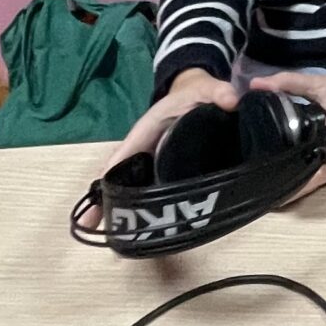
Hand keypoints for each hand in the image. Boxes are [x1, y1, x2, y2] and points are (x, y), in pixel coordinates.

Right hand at [75, 68, 239, 228]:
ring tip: (113, 237)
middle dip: (105, 199)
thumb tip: (232, 100)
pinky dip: (139, 208)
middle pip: (117, 176)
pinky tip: (140, 231)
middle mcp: (141, 148)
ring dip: (118, 208)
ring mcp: (148, 161)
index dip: (110, 174)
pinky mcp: (160, 170)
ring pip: (128, 186)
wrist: (195, 94)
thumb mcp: (205, 88)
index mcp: (145, 130)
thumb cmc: (193, 93)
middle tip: (94, 226)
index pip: (123, 152)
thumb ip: (218, 91)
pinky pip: (145, 189)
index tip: (99, 197)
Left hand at [246, 68, 325, 195]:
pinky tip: (315, 167)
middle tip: (275, 184)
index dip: (299, 185)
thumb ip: (289, 83)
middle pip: (323, 177)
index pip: (319, 170)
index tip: (278, 194)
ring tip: (289, 179)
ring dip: (314, 178)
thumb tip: (257, 85)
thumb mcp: (324, 83)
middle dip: (301, 183)